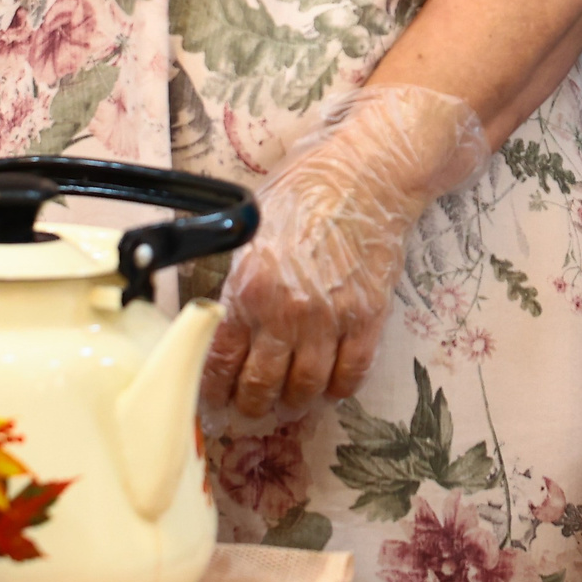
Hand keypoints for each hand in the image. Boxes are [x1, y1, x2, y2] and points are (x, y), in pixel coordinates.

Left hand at [201, 86, 487, 418]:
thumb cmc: (305, 192)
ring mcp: (330, 319)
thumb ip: (239, 282)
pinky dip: (339, 388)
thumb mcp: (252, 234)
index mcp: (249, 289)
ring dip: (295, 400)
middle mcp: (286, 312)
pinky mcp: (367, 318)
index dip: (214, 387)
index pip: (221, 360)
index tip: (215, 395)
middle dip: (251, 403)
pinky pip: (351, 374)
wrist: (365, 175)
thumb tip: (223, 320)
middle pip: (260, 385)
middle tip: (251, 406)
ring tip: (291, 398)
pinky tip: (331, 384)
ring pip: (305, 388)